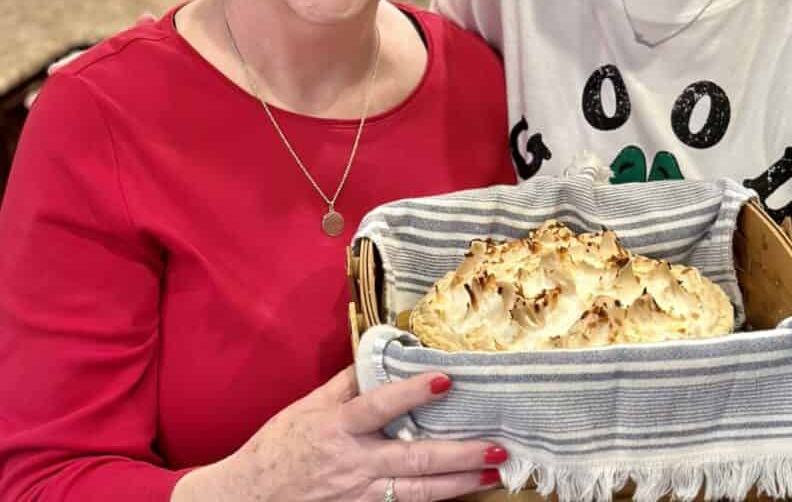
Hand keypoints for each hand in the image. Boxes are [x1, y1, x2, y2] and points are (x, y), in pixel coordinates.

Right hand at [172, 366, 504, 501]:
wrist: (249, 499)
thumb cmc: (279, 447)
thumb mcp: (307, 407)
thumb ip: (346, 383)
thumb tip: (379, 352)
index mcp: (338, 428)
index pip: (380, 407)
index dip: (412, 393)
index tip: (445, 380)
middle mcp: (354, 464)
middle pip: (414, 461)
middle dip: (459, 456)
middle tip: (496, 447)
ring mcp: (360, 495)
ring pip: (418, 493)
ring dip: (459, 484)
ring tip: (492, 473)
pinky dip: (434, 501)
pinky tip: (461, 492)